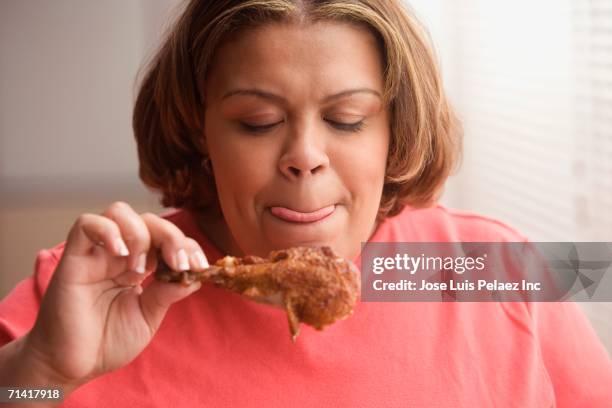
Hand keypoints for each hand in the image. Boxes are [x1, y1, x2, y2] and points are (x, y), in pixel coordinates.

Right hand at [24, 201, 207, 387]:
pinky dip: (108, 231)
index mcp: (139, 265)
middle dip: (172, 237)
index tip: (200, 267)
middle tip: (181, 264)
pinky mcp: (73, 259)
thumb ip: (168, 292)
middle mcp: (119, 254)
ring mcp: (96, 254)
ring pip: (119, 212)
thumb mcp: (148, 317)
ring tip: (140, 268)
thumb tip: (195, 275)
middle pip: (149, 220)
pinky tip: (121, 256)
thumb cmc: (107, 342)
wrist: (73, 367)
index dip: (187, 246)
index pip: (167, 238)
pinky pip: (86, 224)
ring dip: (141, 233)